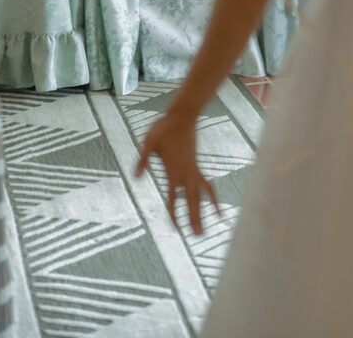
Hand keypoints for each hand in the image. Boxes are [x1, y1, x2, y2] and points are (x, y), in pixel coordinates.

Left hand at [135, 108, 219, 233]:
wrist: (182, 116)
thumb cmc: (163, 128)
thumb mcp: (148, 142)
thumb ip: (142, 160)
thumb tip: (136, 177)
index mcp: (173, 170)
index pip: (173, 197)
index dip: (174, 213)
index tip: (176, 229)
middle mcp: (186, 173)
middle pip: (192, 200)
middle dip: (195, 218)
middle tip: (200, 236)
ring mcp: (193, 170)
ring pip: (201, 195)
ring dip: (204, 212)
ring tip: (205, 229)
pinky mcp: (196, 166)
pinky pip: (205, 185)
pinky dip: (211, 197)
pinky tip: (216, 207)